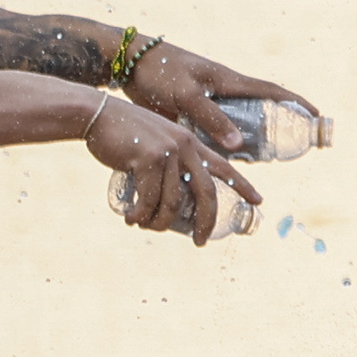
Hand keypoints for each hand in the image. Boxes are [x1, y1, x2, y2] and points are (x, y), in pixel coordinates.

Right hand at [85, 93, 261, 244]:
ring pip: (173, 202)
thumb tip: (172, 200)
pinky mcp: (148, 159)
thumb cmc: (123, 133)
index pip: (224, 166)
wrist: (97, 114)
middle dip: (206, 222)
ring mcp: (168, 152)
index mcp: (191, 143)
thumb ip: (169, 163)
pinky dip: (141, 215)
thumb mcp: (155, 143)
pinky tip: (131, 219)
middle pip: (206, 193)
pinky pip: (148, 199)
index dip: (243, 185)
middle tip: (201, 242)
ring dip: (159, 222)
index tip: (259, 202)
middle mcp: (186, 146)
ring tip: (145, 225)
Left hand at [128, 37, 329, 156]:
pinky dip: (224, 148)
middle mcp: (223, 93)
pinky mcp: (193, 113)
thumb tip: (240, 145)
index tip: (316, 114)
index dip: (295, 103)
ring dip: (250, 143)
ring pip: (238, 125)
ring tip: (259, 167)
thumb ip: (212, 118)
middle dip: (277, 129)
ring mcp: (209, 103)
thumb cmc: (158, 71)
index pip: (271, 91)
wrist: (128, 64)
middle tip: (287, 151)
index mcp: (229, 82)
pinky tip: (225, 165)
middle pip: (259, 112)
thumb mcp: (187, 95)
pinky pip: (216, 133)